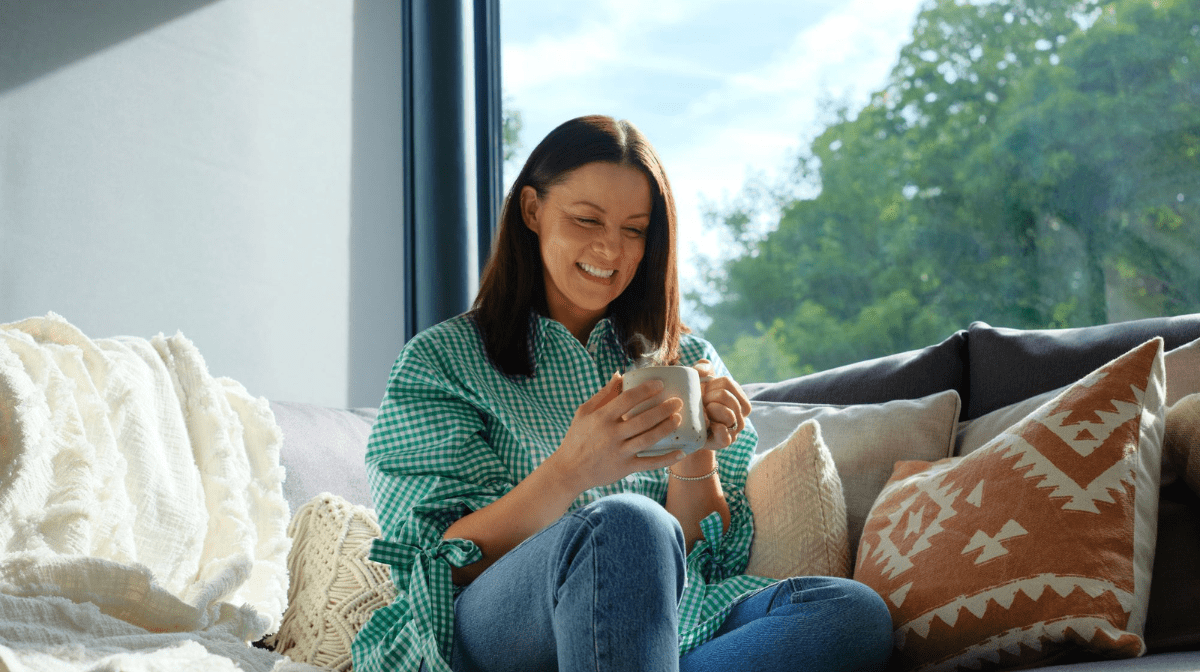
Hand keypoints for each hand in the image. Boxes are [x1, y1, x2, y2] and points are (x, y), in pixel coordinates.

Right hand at [546, 373, 686, 493]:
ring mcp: (619, 452)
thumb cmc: (576, 438)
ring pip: (649, 439)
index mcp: (602, 417)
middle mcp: (611, 434)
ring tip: (679, 418)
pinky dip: (667, 459)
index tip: (660, 384)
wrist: (569, 471)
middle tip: (678, 401)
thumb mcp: (584, 412)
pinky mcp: (625, 468)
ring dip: (666, 428)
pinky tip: (681, 452)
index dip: (647, 390)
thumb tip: (619, 375)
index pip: (628, 399)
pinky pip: (649, 463)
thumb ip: (603, 394)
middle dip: (664, 408)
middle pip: (643, 418)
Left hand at [693, 359, 751, 450]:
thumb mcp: (697, 381)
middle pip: (726, 396)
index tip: (703, 392)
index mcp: (737, 396)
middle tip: (701, 405)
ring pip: (729, 414)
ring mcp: (735, 428)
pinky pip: (725, 434)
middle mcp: (741, 412)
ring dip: (710, 412)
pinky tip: (708, 425)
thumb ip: (703, 368)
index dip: (710, 385)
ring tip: (703, 414)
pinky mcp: (726, 441)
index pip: (727, 383)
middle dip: (708, 398)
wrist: (687, 428)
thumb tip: (703, 371)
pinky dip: (716, 428)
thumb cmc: (694, 402)